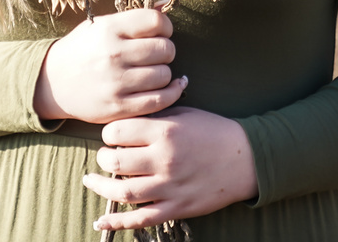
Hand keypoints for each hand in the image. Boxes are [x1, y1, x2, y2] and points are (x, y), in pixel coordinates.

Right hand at [33, 7, 185, 124]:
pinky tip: (169, 87)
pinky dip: (171, 93)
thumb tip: (165, 5)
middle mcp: (113, 54)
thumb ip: (133, 17)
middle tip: (157, 55)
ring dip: (165, 73)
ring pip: (164, 75)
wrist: (52, 82)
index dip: (166, 26)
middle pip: (165, 49)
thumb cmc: (82, 50)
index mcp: (109, 29)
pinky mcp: (118, 107)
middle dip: (166, 51)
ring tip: (154, 71)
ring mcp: (116, 82)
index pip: (156, 21)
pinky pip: (159, 100)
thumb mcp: (101, 26)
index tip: (161, 33)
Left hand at [83, 106, 258, 230]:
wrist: (245, 158)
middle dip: (103, 158)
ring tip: (92, 180)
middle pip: (116, 162)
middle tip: (104, 156)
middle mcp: (165, 160)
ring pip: (124, 192)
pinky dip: (118, 223)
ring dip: (102, 188)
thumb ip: (153, 119)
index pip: (118, 131)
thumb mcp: (182, 115)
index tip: (111, 135)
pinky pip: (142, 219)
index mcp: (165, 132)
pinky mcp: (177, 208)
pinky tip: (100, 221)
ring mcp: (170, 187)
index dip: (109, 132)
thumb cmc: (212, 131)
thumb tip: (122, 124)